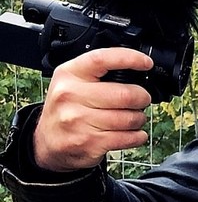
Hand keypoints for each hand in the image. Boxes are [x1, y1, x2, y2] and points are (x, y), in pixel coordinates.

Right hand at [32, 48, 153, 171]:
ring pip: (129, 118)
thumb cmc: (66, 109)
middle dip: (142, 98)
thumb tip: (135, 67)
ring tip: (133, 118)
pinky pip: (128, 138)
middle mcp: (71, 95)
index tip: (146, 63)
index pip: (101, 59)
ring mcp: (79, 121)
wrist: (48, 142)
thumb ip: (97, 73)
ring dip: (139, 119)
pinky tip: (132, 133)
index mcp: (69, 74)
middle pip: (126, 94)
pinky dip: (138, 136)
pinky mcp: (89, 142)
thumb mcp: (71, 82)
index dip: (129, 58)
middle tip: (141, 100)